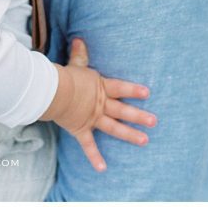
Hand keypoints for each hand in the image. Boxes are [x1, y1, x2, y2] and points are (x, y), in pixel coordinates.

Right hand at [44, 39, 156, 171]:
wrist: (52, 91)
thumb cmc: (63, 76)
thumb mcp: (74, 64)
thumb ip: (79, 55)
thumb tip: (79, 39)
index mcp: (99, 88)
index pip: (120, 88)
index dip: (133, 90)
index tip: (147, 93)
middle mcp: (100, 104)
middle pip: (123, 110)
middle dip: (139, 116)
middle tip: (154, 121)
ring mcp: (92, 118)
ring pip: (114, 128)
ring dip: (130, 135)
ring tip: (144, 141)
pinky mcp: (81, 129)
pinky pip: (88, 145)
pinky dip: (94, 157)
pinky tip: (102, 168)